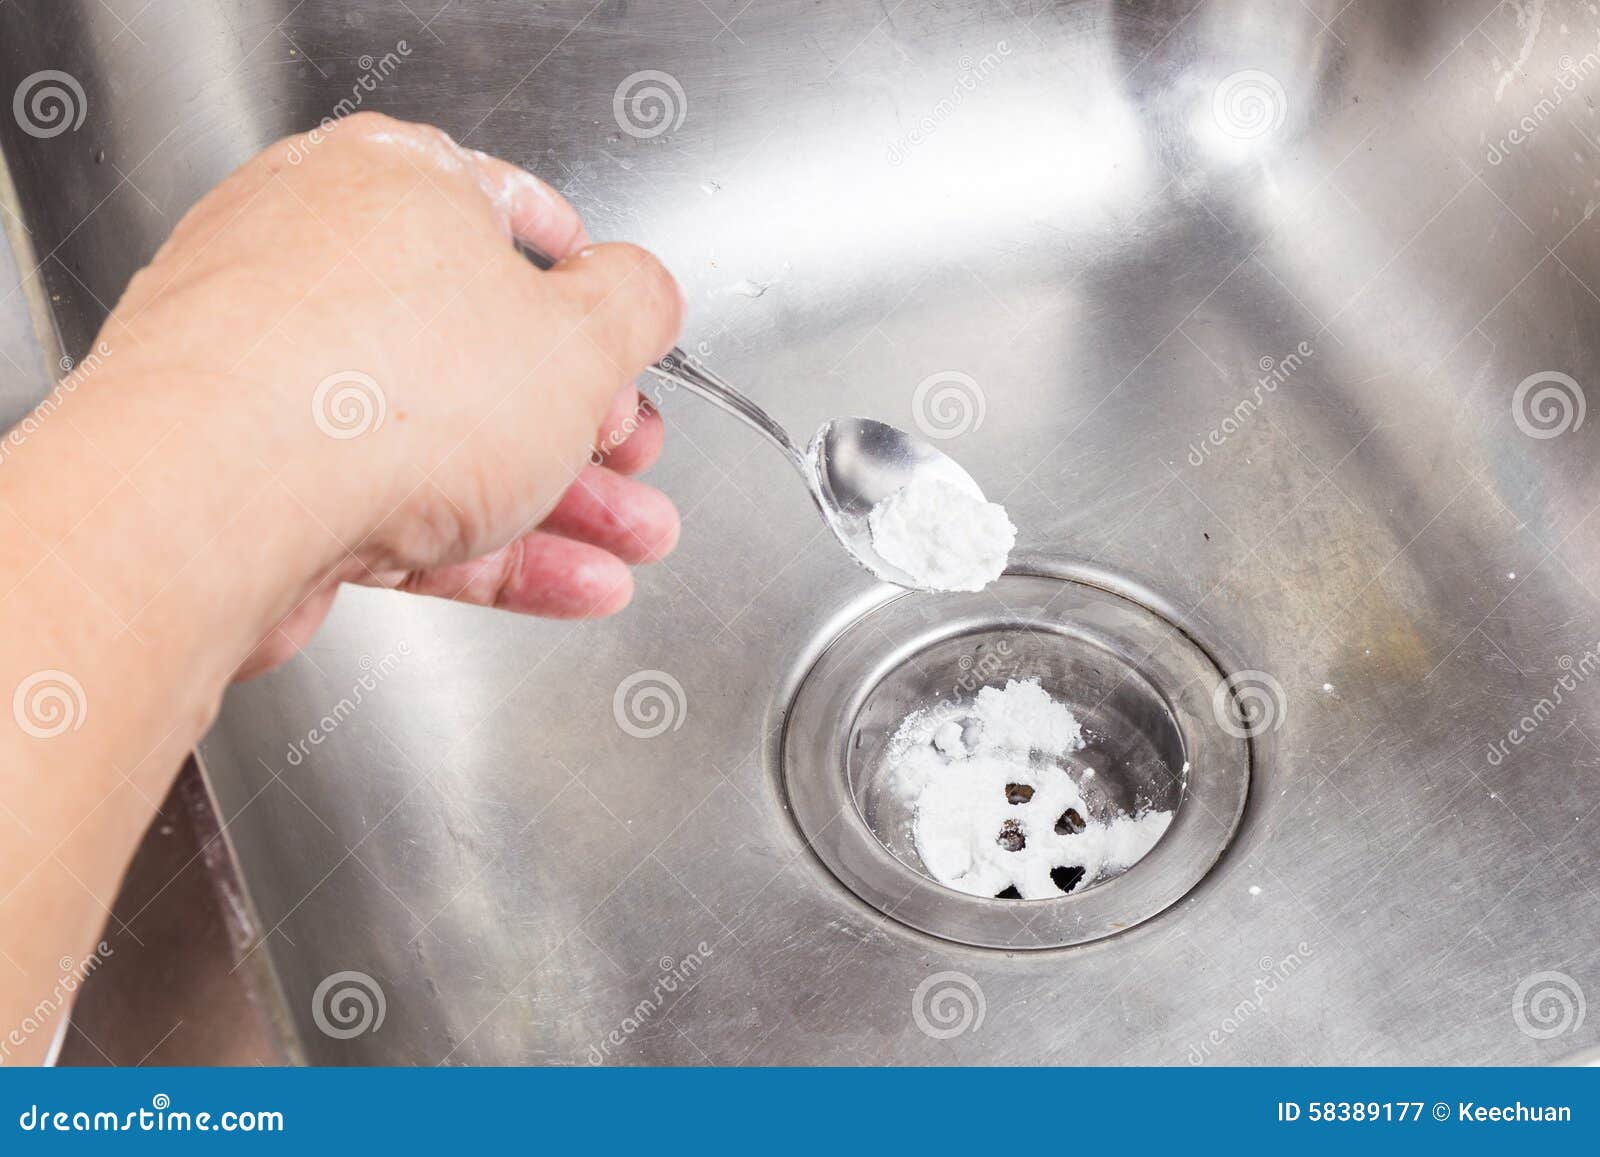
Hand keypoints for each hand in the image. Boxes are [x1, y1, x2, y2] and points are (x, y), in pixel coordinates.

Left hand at [100, 112, 683, 676]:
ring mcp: (280, 373)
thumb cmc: (374, 392)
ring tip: (631, 542)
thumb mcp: (581, 339)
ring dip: (559, 501)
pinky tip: (565, 583)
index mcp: (392, 185)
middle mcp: (320, 263)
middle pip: (485, 347)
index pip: (512, 216)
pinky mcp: (260, 476)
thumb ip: (634, 307)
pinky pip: (398, 504)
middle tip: (636, 460)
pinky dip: (487, 546)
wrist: (208, 508)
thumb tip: (646, 292)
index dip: (590, 287)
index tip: (624, 335)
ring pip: (447, 438)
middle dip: (588, 424)